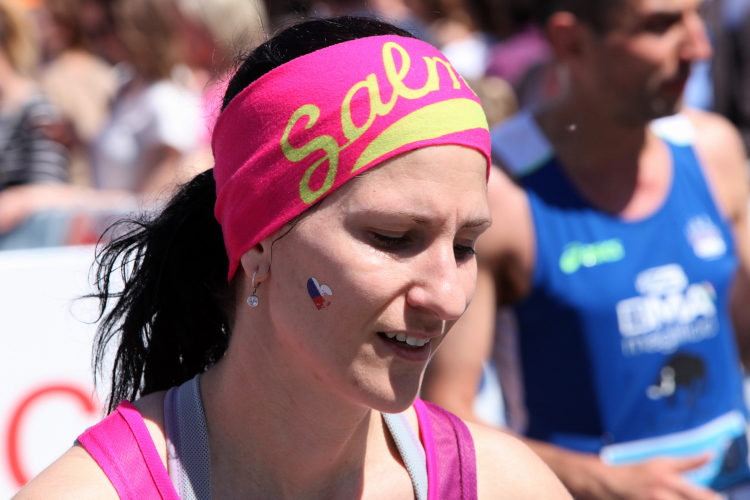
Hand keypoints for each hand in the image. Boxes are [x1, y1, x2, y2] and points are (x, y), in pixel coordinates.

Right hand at [593, 455, 721, 499]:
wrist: (611, 484)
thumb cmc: (639, 473)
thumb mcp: (663, 463)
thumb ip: (690, 462)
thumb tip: (710, 454)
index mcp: (669, 480)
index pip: (703, 496)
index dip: (714, 498)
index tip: (720, 499)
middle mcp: (662, 495)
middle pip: (695, 499)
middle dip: (706, 499)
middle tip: (706, 497)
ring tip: (685, 497)